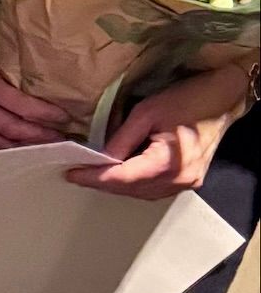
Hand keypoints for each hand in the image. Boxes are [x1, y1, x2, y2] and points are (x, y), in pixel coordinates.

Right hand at [0, 0, 66, 151]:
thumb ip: (13, 60)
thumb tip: (47, 73)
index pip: (19, 106)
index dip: (45, 115)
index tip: (64, 116)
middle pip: (8, 129)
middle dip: (38, 137)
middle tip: (61, 138)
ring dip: (18, 148)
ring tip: (41, 148)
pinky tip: (9, 153)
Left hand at [67, 65, 250, 199]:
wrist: (221, 99)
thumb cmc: (185, 100)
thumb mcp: (146, 112)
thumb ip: (122, 138)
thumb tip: (100, 157)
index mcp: (168, 164)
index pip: (123, 178)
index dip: (95, 178)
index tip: (71, 174)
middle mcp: (179, 180)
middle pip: (133, 190)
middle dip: (102, 183)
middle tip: (76, 174)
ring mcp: (187, 182)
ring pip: (144, 193)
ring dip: (117, 186)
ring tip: (92, 174)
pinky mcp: (189, 178)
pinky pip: (156, 188)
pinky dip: (134, 184)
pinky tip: (119, 174)